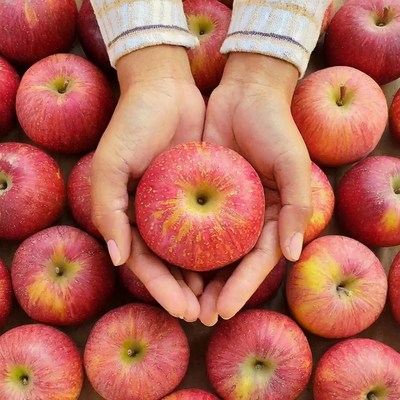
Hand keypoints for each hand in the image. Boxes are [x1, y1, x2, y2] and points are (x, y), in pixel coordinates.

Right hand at [90, 45, 205, 320]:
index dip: (161, 289)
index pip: (145, 263)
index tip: (182, 309)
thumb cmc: (133, 124)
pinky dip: (220, 245)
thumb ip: (108, 210)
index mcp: (131, 216)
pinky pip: (213, 223)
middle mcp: (156, 216)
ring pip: (193, 250)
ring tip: (220, 298)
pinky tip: (234, 262)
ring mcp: (180, 204)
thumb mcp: (110, 164)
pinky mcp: (204, 188)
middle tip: (204, 313)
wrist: (166, 87)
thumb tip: (118, 259)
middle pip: (171, 264)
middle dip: (186, 291)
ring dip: (205, 276)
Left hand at [199, 53, 311, 324]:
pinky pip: (190, 223)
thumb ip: (298, 209)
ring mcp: (223, 206)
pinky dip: (182, 246)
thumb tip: (294, 254)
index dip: (242, 288)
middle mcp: (247, 216)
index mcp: (273, 216)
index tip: (224, 310)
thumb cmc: (275, 127)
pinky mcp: (200, 190)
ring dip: (197, 276)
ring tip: (181, 299)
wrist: (244, 93)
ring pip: (209, 250)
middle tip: (198, 315)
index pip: (258, 262)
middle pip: (232, 263)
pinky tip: (168, 263)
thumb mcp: (293, 164)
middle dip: (217, 291)